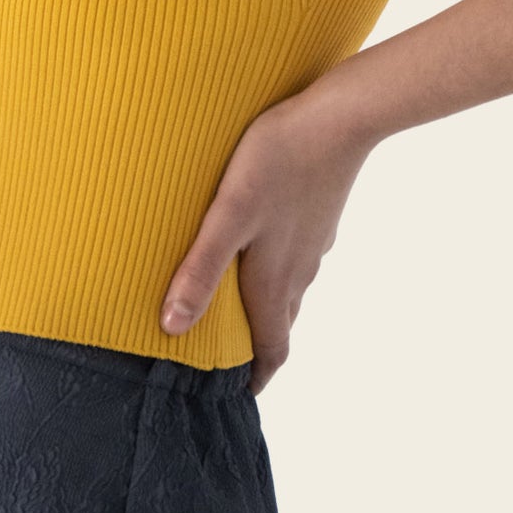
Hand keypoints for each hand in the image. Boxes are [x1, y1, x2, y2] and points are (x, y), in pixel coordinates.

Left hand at [159, 85, 372, 394]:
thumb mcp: (229, 215)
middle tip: (227, 354)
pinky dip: (277, 268)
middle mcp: (299, 270)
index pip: (272, 350)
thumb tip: (172, 327)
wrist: (340, 117)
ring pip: (289, 288)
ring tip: (235, 303)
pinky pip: (296, 255)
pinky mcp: (318, 213)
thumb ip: (201, 269)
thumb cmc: (278, 161)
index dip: (257, 378)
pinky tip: (260, 244)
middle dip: (257, 346)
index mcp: (276, 280)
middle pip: (279, 323)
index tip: (239, 395)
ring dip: (266, 306)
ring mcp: (313, 242)